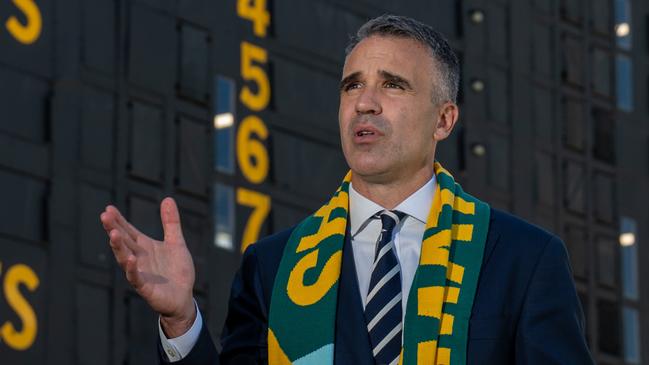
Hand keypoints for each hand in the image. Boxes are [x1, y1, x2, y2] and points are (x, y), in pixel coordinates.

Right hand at [100, 197, 195, 336]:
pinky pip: (136, 278)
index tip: (108, 208)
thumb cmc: (177, 271)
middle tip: (104, 216)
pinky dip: (132, 269)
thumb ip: (171, 222)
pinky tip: (130, 259)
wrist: (184, 297)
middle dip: (113, 229)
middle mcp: (138, 258)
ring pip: (124, 258)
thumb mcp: (176, 242)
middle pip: (123, 242)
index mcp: (144, 247)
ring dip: (118, 247)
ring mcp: (140, 272)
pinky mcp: (145, 287)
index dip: (119, 220)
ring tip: (113, 234)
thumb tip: (168, 198)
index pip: (128, 231)